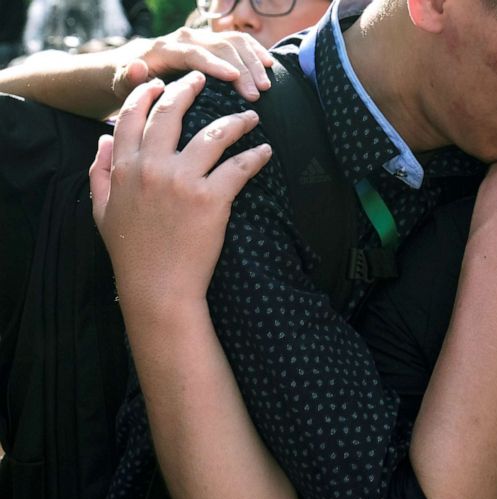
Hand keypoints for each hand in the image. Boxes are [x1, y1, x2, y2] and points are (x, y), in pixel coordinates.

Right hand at [90, 71, 270, 317]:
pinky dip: (255, 156)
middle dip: (189, 90)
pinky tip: (265, 150)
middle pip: (171, 114)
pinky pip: (238, 167)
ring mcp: (183, 181)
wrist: (158, 288)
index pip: (131, 118)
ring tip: (251, 117)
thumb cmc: (131, 253)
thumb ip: (100, 173)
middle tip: (205, 81)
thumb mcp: (103, 211)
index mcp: (124, 168)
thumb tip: (101, 140)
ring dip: (236, 122)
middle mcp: (152, 168)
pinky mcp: (211, 199)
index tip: (161, 83)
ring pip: (212, 135)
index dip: (146, 95)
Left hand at [111, 28, 273, 103]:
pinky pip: (238, 41)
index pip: (194, 53)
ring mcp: (201, 39)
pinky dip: (255, 51)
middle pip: (220, 47)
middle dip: (242, 68)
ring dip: (253, 61)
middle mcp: (186, 39)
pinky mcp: (212, 45)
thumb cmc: (128, 82)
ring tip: (266, 85)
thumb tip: (138, 67)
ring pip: (233, 41)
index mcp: (166, 49)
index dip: (216, 64)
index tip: (235, 78)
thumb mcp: (121, 83)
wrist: (132, 66)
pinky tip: (269, 66)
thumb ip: (128, 78)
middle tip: (258, 93)